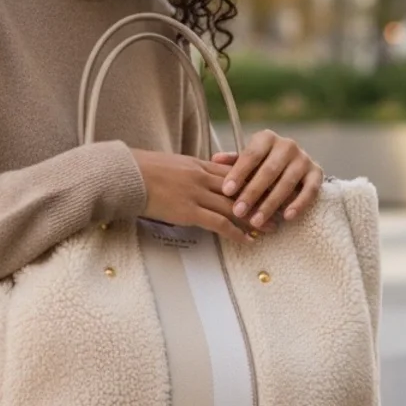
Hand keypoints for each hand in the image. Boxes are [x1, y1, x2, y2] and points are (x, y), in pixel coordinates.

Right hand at [129, 149, 276, 245]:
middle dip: (262, 200)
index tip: (269, 190)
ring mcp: (196, 194)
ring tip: (269, 228)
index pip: (234, 173)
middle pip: (240, 189)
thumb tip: (195, 181)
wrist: (125, 176)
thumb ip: (187, 173)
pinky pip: (219, 223)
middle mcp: (201, 177)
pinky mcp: (188, 211)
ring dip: (254, 219)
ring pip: (234, 207)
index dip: (254, 183)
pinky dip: (236, 233)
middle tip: (279, 209)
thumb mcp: (170, 166)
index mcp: (198, 165)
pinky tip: (246, 240)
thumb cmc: (141, 172)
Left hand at [210, 129, 322, 229]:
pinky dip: (299, 204)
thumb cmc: (262, 163)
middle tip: (238, 212)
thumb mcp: (247, 160)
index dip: (238, 173)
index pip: (251, 155)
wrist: (294, 162)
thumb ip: (232, 162)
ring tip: (256, 221)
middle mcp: (287, 145)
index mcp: (266, 138)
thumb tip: (213, 160)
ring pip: (287, 183)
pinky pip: (310, 191)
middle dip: (252, 193)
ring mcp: (304, 159)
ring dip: (270, 204)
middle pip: (268, 171)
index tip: (226, 191)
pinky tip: (287, 217)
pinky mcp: (317, 173)